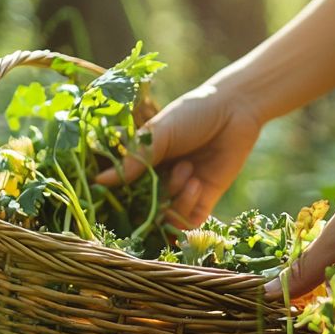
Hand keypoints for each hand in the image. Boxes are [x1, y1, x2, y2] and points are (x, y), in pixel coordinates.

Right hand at [96, 80, 261, 228]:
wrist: (234, 112)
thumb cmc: (192, 114)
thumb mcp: (158, 133)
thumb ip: (134, 159)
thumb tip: (100, 182)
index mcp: (144, 163)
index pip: (124, 189)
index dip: (120, 195)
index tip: (118, 193)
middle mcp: (160, 181)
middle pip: (144, 208)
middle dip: (152, 196)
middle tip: (165, 172)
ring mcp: (182, 192)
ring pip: (166, 217)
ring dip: (174, 196)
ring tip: (188, 169)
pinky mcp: (204, 200)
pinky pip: (189, 221)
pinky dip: (188, 208)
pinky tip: (196, 183)